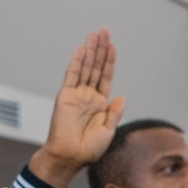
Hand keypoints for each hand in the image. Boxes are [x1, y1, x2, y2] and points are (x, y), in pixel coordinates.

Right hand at [29, 30, 125, 187]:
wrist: (71, 156)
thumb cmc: (89, 149)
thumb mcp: (108, 130)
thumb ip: (114, 112)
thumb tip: (122, 97)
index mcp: (99, 104)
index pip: (105, 77)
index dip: (109, 62)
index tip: (112, 46)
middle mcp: (88, 96)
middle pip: (95, 68)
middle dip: (100, 50)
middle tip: (104, 32)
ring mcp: (76, 94)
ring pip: (84, 68)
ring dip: (90, 51)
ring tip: (95, 35)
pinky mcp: (65, 96)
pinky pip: (71, 76)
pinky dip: (76, 62)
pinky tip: (81, 49)